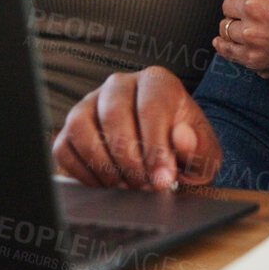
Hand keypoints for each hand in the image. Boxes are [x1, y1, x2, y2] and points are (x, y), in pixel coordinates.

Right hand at [52, 67, 221, 190]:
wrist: (164, 156)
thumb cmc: (185, 150)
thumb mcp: (204, 154)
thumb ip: (198, 147)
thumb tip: (180, 136)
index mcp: (157, 81)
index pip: (151, 107)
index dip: (155, 147)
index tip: (162, 179)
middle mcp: (119, 85)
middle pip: (114, 115)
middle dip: (129, 159)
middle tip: (144, 187)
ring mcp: (90, 103)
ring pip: (81, 126)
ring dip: (103, 164)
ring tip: (125, 187)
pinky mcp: (71, 127)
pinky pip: (64, 146)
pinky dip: (83, 172)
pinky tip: (106, 185)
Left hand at [214, 0, 268, 84]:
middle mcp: (255, 7)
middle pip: (229, 4)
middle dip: (241, 7)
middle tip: (261, 15)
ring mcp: (252, 34)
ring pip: (226, 25)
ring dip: (236, 26)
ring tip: (255, 30)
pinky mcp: (252, 58)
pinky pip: (224, 48)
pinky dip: (224, 45)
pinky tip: (233, 42)